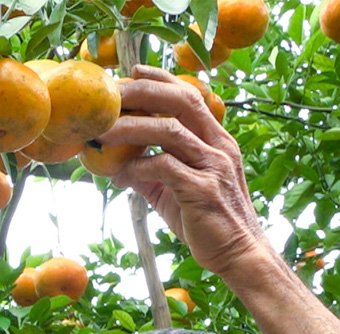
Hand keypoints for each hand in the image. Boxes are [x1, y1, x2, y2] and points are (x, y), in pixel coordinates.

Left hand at [99, 65, 272, 277]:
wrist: (238, 255)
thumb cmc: (207, 221)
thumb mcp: (177, 190)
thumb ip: (152, 172)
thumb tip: (116, 165)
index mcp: (217, 140)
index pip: (190, 96)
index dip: (161, 80)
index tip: (132, 72)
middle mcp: (219, 146)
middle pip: (181, 102)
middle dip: (142, 93)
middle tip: (109, 96)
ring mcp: (214, 167)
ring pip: (169, 131)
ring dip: (130, 128)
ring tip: (101, 132)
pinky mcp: (203, 191)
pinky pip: (164, 168)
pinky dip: (137, 168)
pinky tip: (119, 175)